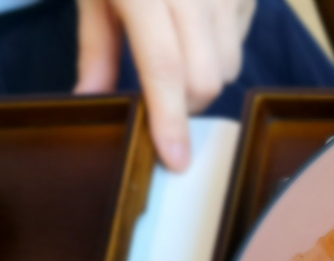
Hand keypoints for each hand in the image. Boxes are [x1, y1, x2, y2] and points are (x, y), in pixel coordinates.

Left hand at [75, 0, 257, 171]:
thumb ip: (96, 48)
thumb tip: (91, 100)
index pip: (164, 67)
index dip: (170, 118)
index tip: (175, 159)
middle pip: (204, 79)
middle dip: (186, 104)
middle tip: (162, 93)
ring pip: (228, 69)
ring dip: (205, 79)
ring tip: (180, 50)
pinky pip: (241, 44)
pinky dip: (221, 51)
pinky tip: (199, 27)